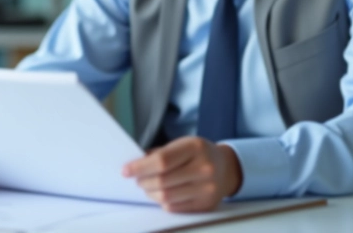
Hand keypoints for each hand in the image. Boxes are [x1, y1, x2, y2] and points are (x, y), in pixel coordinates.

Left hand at [122, 136, 241, 212]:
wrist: (226, 168)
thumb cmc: (198, 154)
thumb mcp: (182, 144)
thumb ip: (160, 154)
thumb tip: (135, 166)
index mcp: (195, 147)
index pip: (162, 161)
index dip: (140, 167)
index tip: (126, 170)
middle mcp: (204, 168)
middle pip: (162, 181)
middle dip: (143, 182)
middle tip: (136, 179)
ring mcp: (207, 188)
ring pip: (167, 197)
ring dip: (150, 193)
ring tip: (147, 186)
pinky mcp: (206, 204)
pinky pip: (175, 208)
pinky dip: (162, 201)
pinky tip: (161, 194)